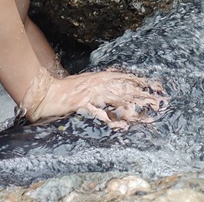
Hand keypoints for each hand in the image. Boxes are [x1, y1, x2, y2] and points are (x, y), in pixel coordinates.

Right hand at [19, 67, 165, 128]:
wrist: (43, 92)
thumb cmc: (64, 93)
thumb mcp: (86, 86)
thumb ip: (101, 89)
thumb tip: (118, 100)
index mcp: (99, 79)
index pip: (124, 78)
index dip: (141, 82)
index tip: (157, 87)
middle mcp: (97, 84)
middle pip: (125, 88)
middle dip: (143, 95)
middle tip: (160, 102)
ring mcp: (90, 93)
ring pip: (115, 98)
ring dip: (132, 106)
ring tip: (147, 113)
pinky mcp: (81, 103)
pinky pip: (97, 111)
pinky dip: (109, 117)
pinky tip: (120, 125)